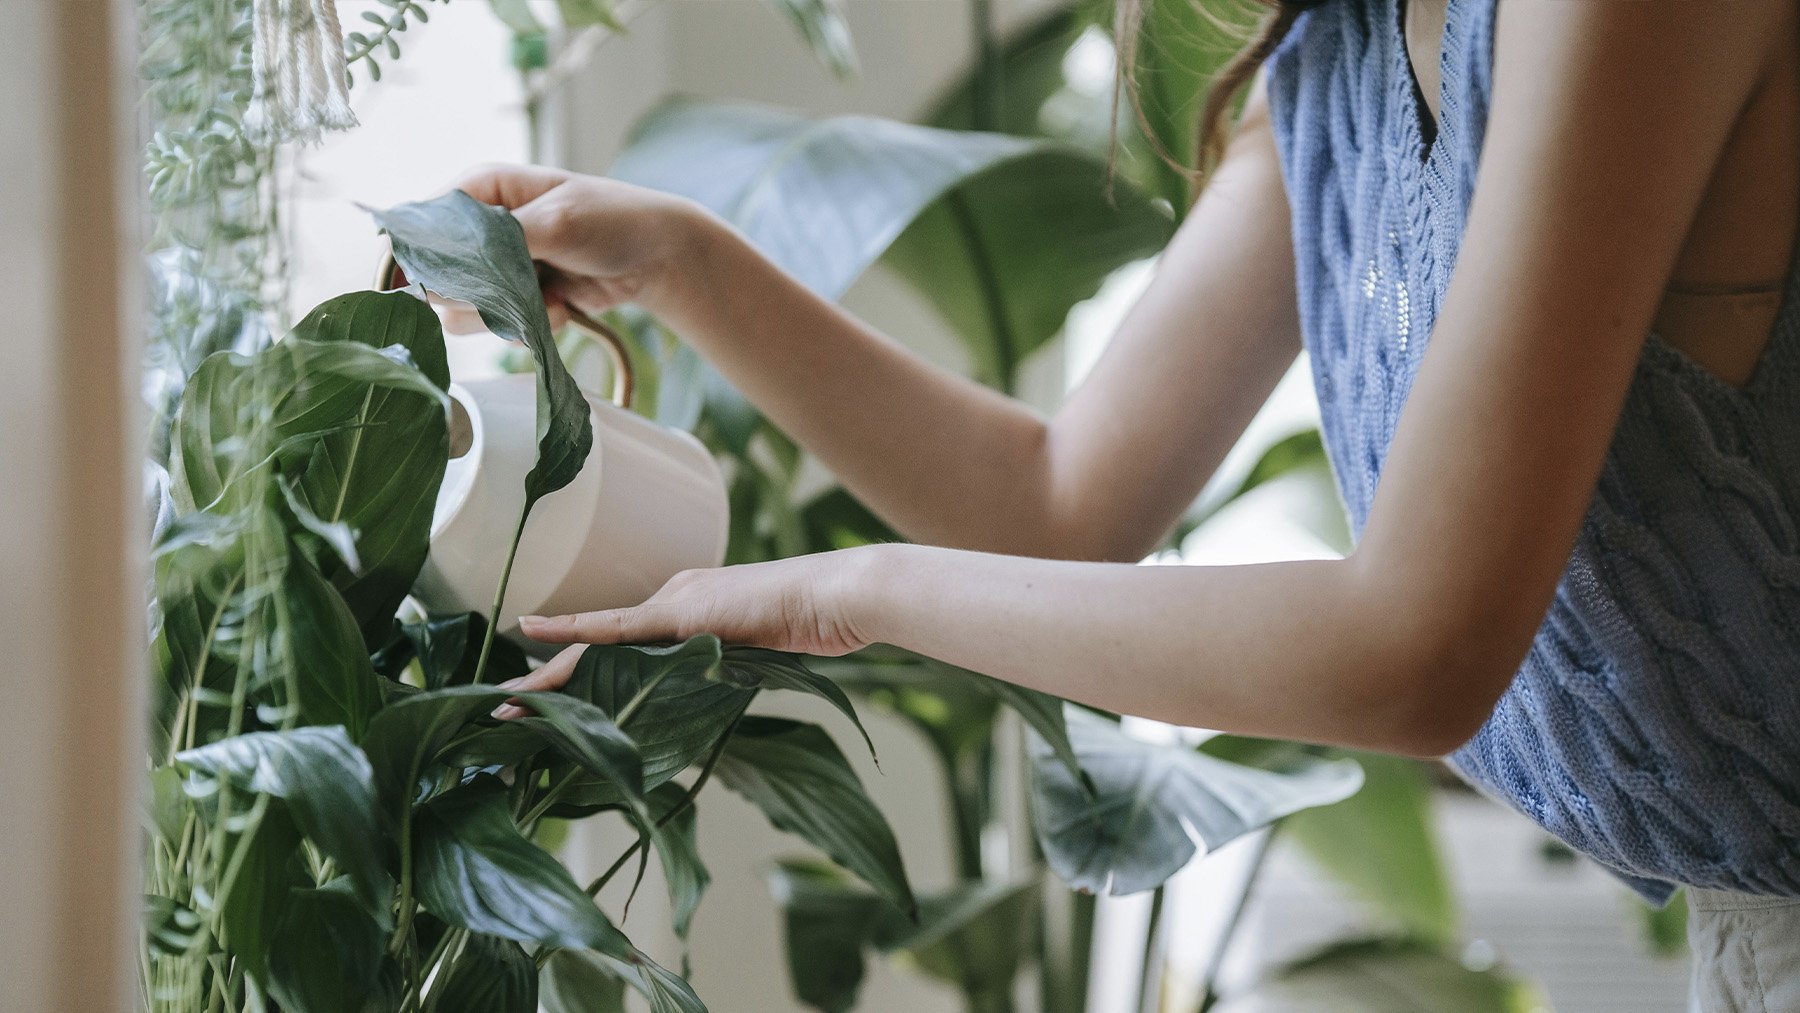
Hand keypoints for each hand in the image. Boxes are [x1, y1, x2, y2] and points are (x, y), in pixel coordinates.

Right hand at [433, 163, 714, 332]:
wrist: (658, 257)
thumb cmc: (613, 220)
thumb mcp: (558, 221)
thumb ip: (499, 240)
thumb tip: (448, 262)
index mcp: (479, 189)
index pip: (421, 226)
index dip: (432, 258)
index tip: (467, 277)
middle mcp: (477, 228)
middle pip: (434, 277)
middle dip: (478, 293)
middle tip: (520, 285)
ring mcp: (494, 266)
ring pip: (460, 311)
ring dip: (506, 314)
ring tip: (547, 296)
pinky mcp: (514, 298)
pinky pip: (496, 327)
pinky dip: (530, 326)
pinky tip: (561, 308)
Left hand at [491, 548, 881, 717]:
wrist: (835, 597)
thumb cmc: (811, 627)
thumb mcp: (757, 660)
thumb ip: (723, 674)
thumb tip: (703, 703)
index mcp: (686, 613)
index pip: (619, 650)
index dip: (577, 676)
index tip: (542, 701)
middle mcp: (669, 602)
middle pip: (596, 650)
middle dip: (546, 683)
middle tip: (499, 711)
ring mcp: (672, 605)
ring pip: (596, 646)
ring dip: (548, 678)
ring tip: (503, 705)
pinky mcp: (680, 612)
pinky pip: (616, 630)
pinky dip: (573, 636)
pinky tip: (534, 639)